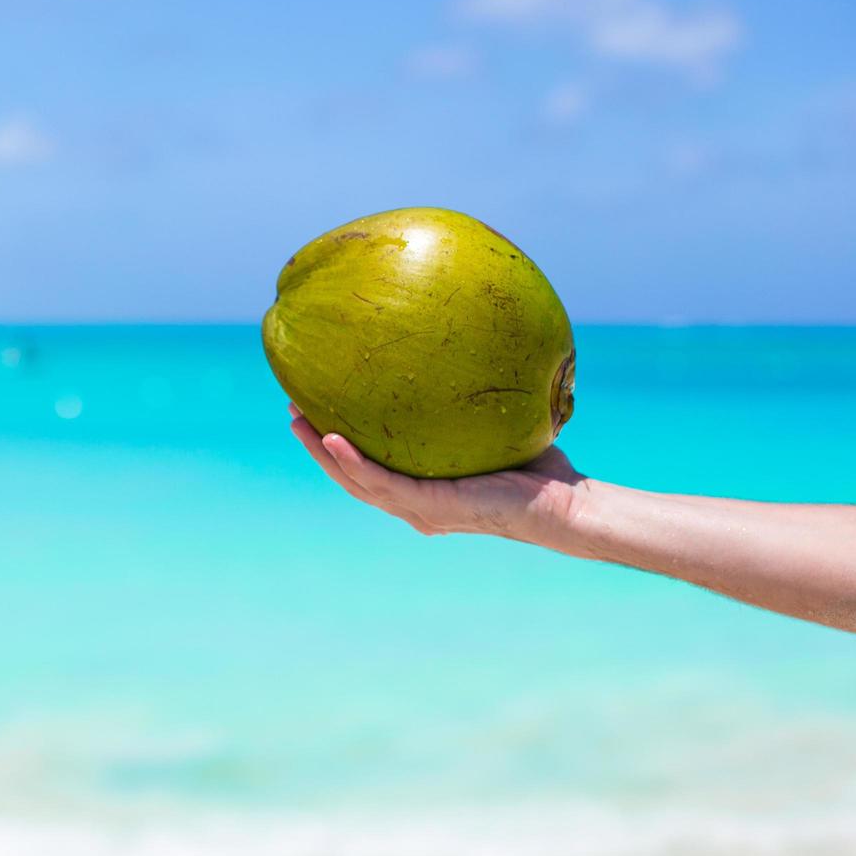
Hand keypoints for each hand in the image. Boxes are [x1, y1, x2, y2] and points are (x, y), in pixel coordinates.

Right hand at [288, 403, 588, 542]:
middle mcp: (414, 506)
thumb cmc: (539, 468)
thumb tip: (471, 345)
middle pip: (349, 476)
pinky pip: (381, 482)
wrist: (564, 504)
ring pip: (354, 481)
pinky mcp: (431, 508)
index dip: (337, 445)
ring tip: (297, 420)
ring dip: (322, 452)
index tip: (316, 410)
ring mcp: (420, 510)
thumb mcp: (496, 425)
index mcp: (423, 492)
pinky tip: (332, 437)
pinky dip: (352, 461)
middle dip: (317, 445)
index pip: (369, 469)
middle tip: (292, 411)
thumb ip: (474, 399)